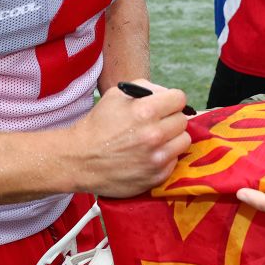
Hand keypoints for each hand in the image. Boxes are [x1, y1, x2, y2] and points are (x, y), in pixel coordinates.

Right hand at [66, 79, 191, 197]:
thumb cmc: (98, 125)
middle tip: (157, 123)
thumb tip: (167, 95)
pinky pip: (175, 160)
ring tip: (156, 139)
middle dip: (171, 118)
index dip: (171, 100)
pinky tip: (149, 154)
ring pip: (184, 140)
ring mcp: (157, 158)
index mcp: (145, 111)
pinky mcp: (157, 176)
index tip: (165, 105)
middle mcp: (154, 134)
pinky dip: (166, 156)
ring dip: (173, 138)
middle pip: (183, 119)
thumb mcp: (116, 95)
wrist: (80, 160)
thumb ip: (146, 88)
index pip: (180, 99)